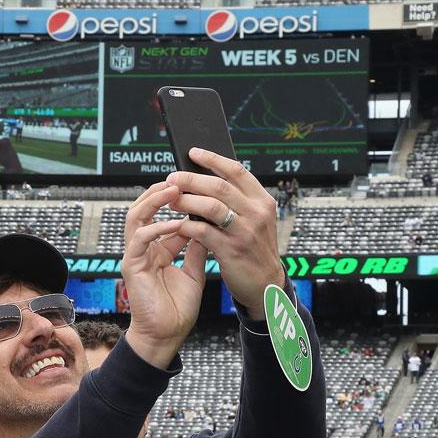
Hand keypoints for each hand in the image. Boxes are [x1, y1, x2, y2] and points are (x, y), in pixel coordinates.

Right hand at [120, 182, 206, 368]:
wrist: (166, 335)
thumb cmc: (178, 308)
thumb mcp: (194, 271)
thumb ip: (197, 248)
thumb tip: (207, 225)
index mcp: (157, 249)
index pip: (163, 214)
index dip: (179, 200)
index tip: (197, 189)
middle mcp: (144, 249)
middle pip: (145, 209)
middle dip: (161, 191)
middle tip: (181, 179)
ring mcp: (136, 256)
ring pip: (136, 216)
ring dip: (154, 201)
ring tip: (173, 190)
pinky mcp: (132, 266)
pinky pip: (140, 239)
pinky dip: (158, 228)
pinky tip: (176, 223)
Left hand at [163, 149, 283, 319]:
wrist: (266, 285)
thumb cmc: (254, 250)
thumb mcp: (255, 221)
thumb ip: (238, 202)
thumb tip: (206, 181)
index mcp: (262, 201)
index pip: (236, 171)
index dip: (213, 159)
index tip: (193, 153)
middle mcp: (257, 213)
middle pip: (219, 186)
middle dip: (191, 179)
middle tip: (172, 178)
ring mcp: (245, 231)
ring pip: (211, 206)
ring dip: (186, 200)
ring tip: (171, 201)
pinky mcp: (232, 250)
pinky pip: (204, 231)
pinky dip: (188, 225)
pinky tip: (178, 224)